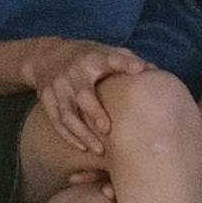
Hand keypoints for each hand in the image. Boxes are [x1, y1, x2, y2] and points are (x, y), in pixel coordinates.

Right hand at [27, 43, 130, 179]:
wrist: (46, 55)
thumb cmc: (86, 57)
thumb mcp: (104, 51)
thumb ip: (127, 60)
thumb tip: (155, 72)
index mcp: (92, 58)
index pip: (110, 59)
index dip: (124, 63)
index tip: (139, 69)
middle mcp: (73, 73)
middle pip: (83, 95)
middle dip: (94, 112)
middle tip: (107, 130)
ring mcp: (58, 87)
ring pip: (67, 114)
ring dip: (82, 133)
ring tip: (99, 150)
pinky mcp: (47, 99)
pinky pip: (57, 122)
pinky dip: (69, 136)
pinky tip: (83, 147)